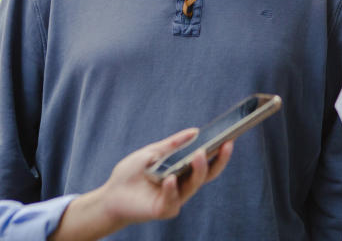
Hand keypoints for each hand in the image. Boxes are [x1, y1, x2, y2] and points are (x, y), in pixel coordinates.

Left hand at [51, 128, 232, 240]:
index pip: (206, 163)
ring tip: (200, 155)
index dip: (220, 153)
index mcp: (183, 171)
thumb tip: (196, 131)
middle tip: (225, 145)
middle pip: (208, 175)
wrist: (111, 194)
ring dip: (199, 170)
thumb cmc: (132, 173)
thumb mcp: (152, 152)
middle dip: (219, 161)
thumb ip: (172, 144)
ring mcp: (175, 198)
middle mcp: (183, 186)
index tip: (230, 137)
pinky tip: (170, 179)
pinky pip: (172, 200)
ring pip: (194, 185)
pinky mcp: (163, 209)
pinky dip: (172, 189)